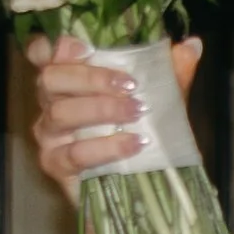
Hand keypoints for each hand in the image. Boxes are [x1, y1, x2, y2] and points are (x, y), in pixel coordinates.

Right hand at [26, 31, 202, 202]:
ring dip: (101, 109)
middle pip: (51, 78)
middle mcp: (50, 102)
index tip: (86, 48)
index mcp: (67, 79)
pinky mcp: (55, 164)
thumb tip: (193, 45)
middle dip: (91, 78)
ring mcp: (49, 135)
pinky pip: (74, 153)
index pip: (40, 52)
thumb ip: (171, 73)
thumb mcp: (159, 101)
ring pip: (60, 113)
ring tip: (137, 113)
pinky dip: (106, 147)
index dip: (54, 46)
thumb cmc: (140, 133)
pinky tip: (134, 143)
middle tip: (130, 86)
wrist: (138, 188)